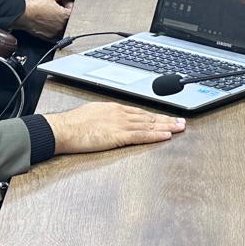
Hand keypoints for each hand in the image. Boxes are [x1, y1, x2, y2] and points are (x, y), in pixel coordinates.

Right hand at [15, 0, 75, 39]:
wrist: (22, 14)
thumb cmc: (36, 4)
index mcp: (65, 16)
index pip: (76, 12)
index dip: (71, 7)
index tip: (66, 5)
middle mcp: (62, 26)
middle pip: (71, 21)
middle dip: (67, 15)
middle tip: (58, 10)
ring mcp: (56, 33)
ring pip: (64, 28)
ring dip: (61, 23)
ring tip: (52, 16)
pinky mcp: (49, 38)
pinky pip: (57, 34)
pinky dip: (55, 29)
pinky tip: (48, 22)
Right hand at [46, 102, 185, 154]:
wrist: (63, 128)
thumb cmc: (72, 124)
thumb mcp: (92, 114)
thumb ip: (105, 117)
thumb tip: (109, 121)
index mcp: (115, 109)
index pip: (140, 113)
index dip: (156, 115)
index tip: (166, 117)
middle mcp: (121, 114)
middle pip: (149, 117)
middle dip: (167, 119)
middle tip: (181, 121)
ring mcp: (120, 124)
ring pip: (149, 125)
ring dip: (167, 126)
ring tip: (180, 128)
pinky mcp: (118, 136)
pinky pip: (141, 136)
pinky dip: (155, 135)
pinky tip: (166, 136)